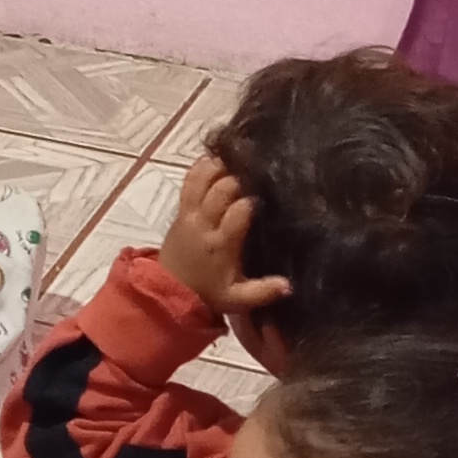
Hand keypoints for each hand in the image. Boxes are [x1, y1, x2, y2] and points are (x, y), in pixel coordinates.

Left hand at [157, 155, 291, 325]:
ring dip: (219, 167)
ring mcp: (189, 214)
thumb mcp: (237, 300)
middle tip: (254, 175)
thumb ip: (262, 292)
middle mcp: (204, 224)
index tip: (264, 199)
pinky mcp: (181, 209)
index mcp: (221, 244)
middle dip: (238, 179)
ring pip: (201, 180)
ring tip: (237, 159)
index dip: (251, 202)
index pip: (237, 213)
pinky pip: (188, 181)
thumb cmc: (208, 292)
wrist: (169, 289)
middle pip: (220, 190)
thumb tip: (288, 285)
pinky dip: (200, 167)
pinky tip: (216, 157)